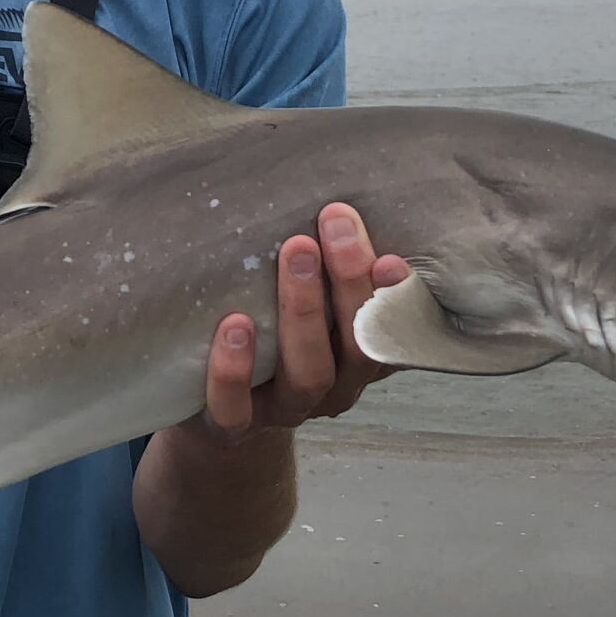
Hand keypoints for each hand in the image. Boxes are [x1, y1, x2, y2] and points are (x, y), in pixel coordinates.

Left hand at [186, 202, 412, 445]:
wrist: (216, 411)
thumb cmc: (271, 336)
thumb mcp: (309, 305)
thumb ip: (328, 266)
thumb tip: (341, 191)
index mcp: (358, 357)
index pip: (393, 328)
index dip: (399, 297)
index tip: (394, 257)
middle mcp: (332, 388)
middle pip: (357, 345)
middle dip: (348, 280)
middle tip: (334, 221)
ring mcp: (284, 410)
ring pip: (308, 373)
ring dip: (303, 311)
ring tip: (293, 253)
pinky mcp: (232, 425)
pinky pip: (235, 408)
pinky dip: (234, 370)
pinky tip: (233, 324)